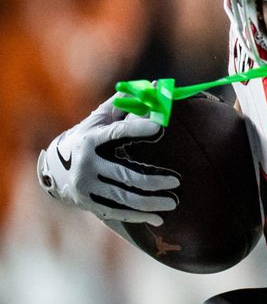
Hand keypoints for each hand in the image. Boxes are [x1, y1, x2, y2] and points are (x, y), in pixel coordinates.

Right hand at [37, 93, 179, 225]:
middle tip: (177, 182)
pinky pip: (118, 212)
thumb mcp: (98, 120)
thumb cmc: (86, 137)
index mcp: (91, 139)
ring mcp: (87, 187)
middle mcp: (87, 164)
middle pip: (125, 175)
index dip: (138, 128)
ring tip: (174, 202)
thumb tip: (152, 85)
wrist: (52, 170)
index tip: (160, 126)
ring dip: (151, 202)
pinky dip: (139, 216)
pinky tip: (159, 218)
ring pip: (124, 198)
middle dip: (154, 181)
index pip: (117, 133)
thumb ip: (123, 104)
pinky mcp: (90, 203)